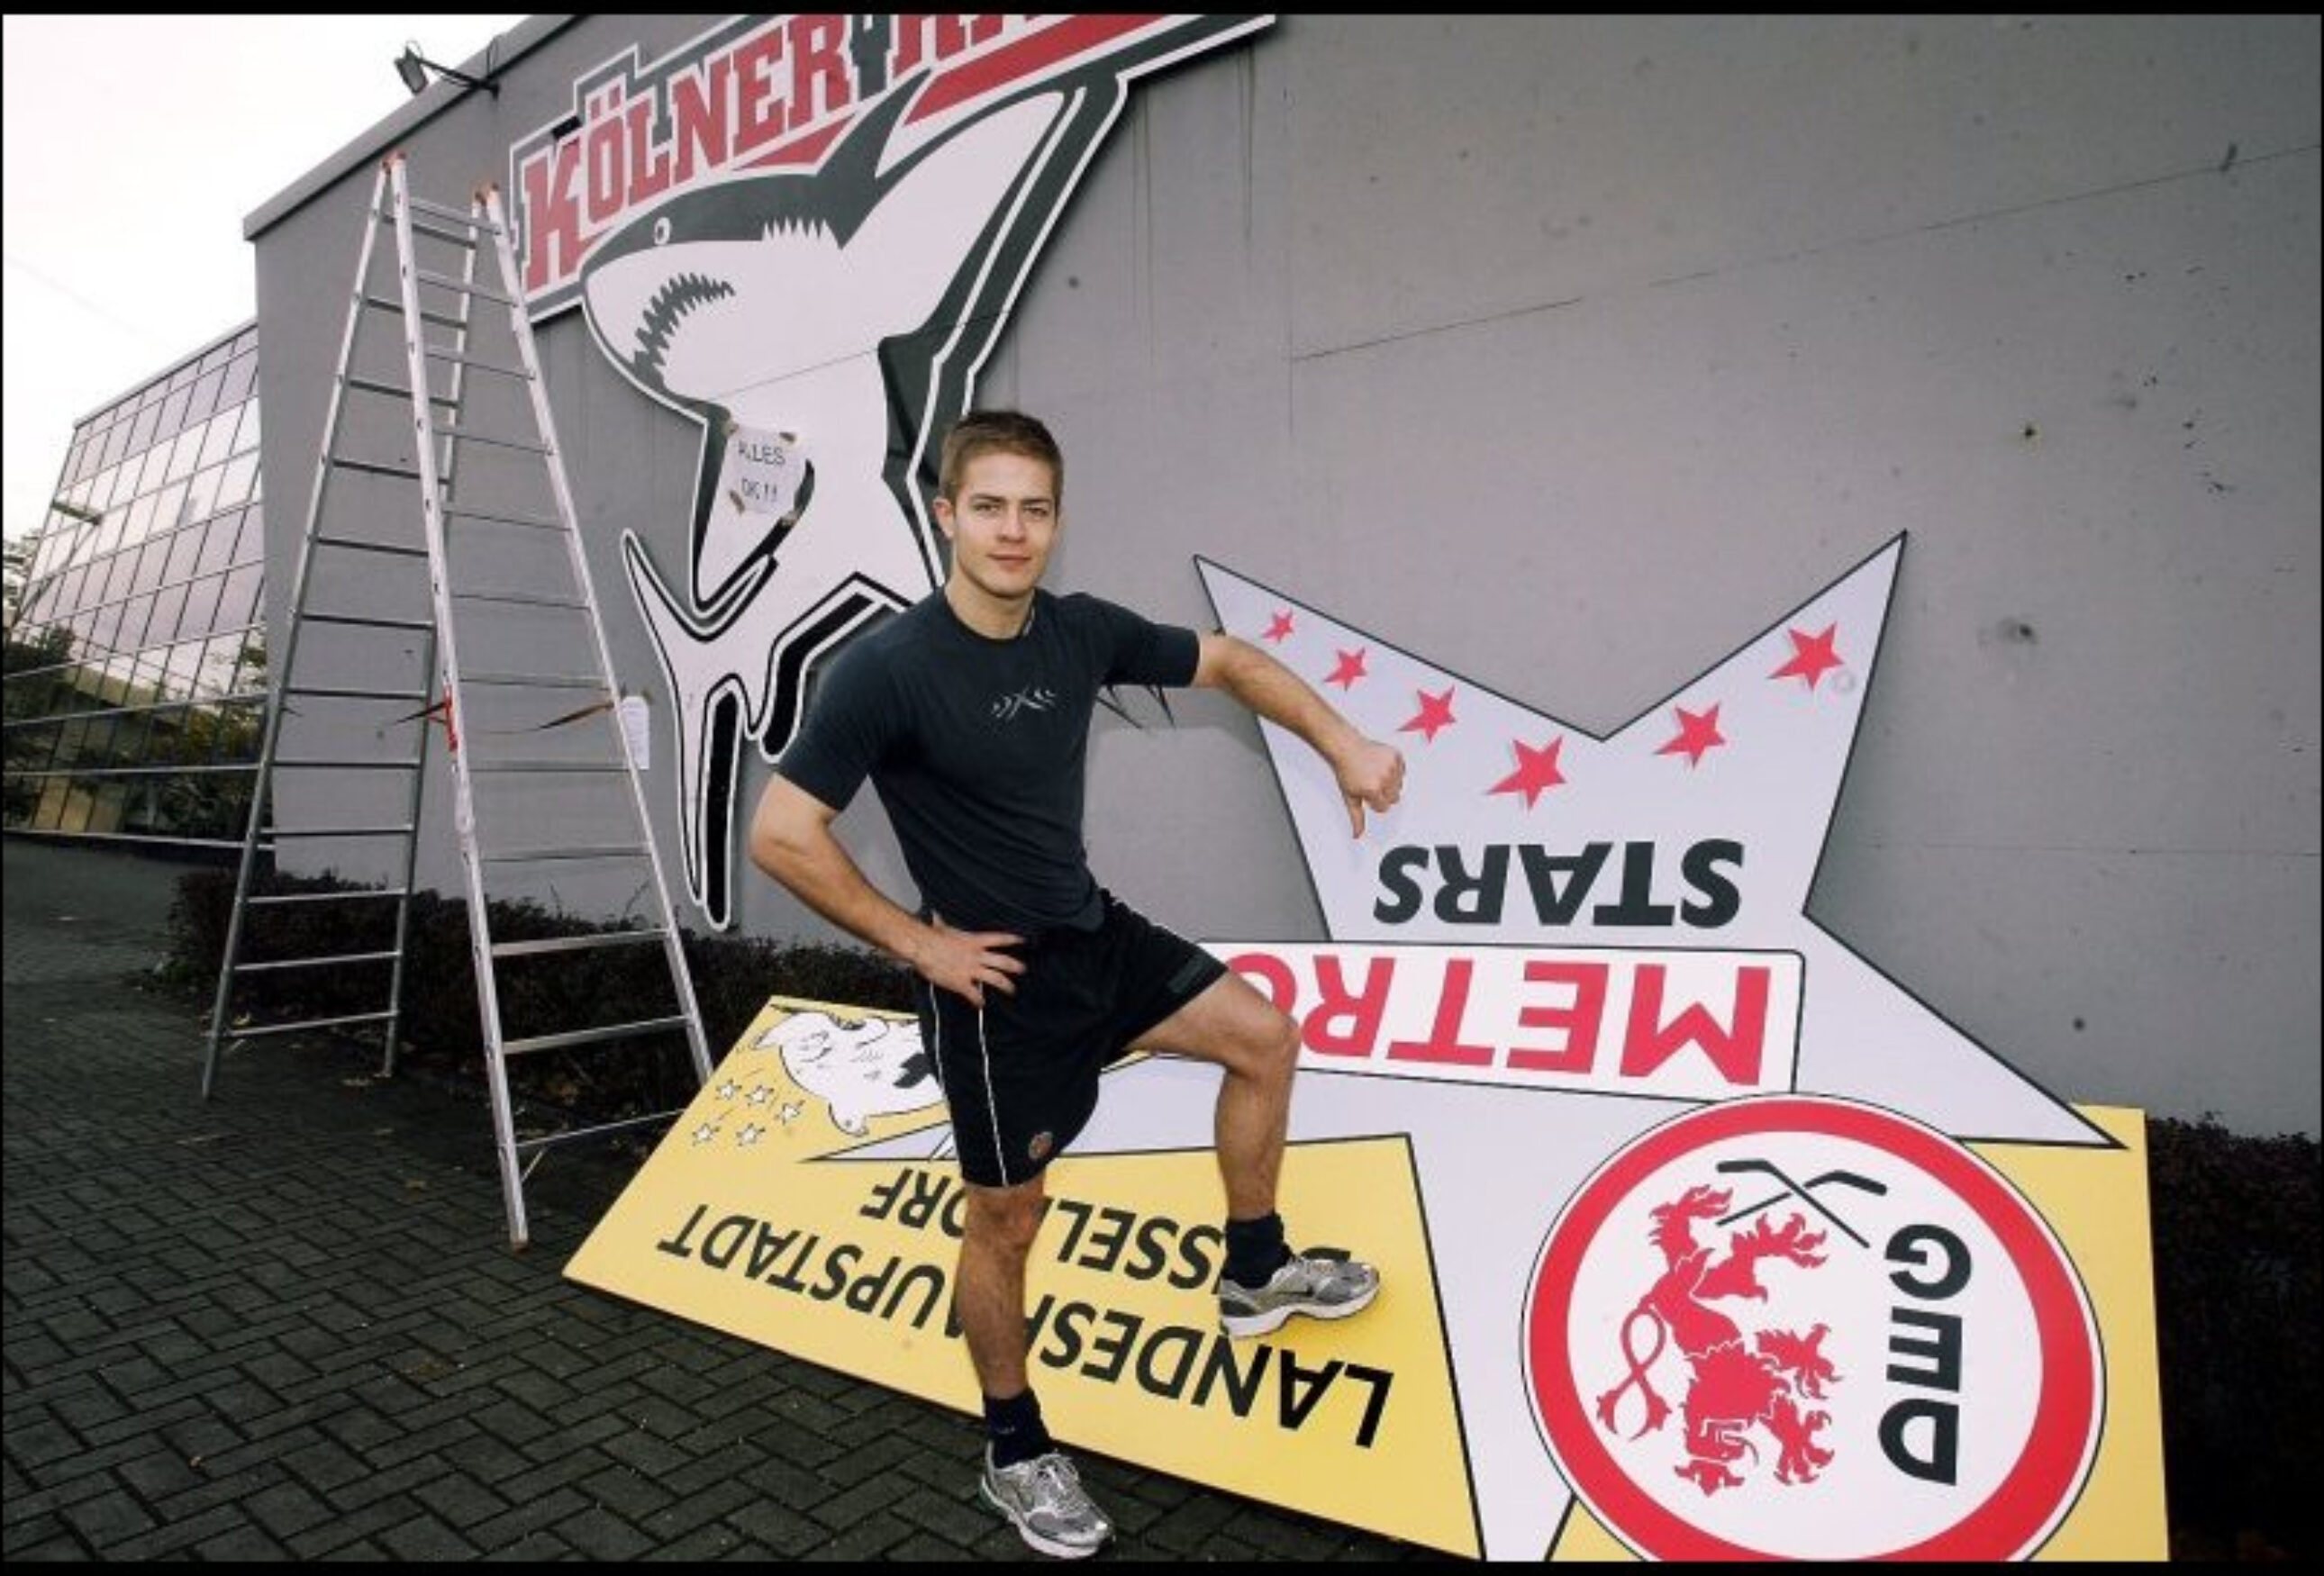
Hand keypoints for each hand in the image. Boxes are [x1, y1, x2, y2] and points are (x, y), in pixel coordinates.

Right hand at [911, 917, 1026, 1006]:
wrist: (923, 947)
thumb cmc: (931, 937)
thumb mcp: (941, 927)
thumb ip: (943, 923)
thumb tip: (936, 916)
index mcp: (974, 941)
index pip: (999, 939)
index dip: (1012, 939)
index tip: (1022, 940)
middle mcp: (977, 956)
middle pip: (1003, 962)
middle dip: (1016, 966)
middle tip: (1023, 969)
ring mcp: (971, 970)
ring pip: (996, 979)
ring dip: (1006, 985)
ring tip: (1012, 990)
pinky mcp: (962, 983)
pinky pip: (974, 995)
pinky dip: (978, 1001)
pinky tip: (980, 1005)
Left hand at [1336, 736, 1404, 835]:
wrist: (1346, 747)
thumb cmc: (1346, 770)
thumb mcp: (1350, 797)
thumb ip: (1356, 817)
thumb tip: (1357, 834)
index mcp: (1373, 789)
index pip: (1383, 808)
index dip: (1373, 801)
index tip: (1365, 791)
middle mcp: (1384, 777)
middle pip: (1394, 798)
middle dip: (1383, 793)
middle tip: (1369, 782)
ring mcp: (1392, 765)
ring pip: (1400, 785)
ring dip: (1390, 782)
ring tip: (1374, 773)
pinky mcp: (1396, 755)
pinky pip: (1402, 770)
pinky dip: (1395, 769)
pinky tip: (1381, 765)